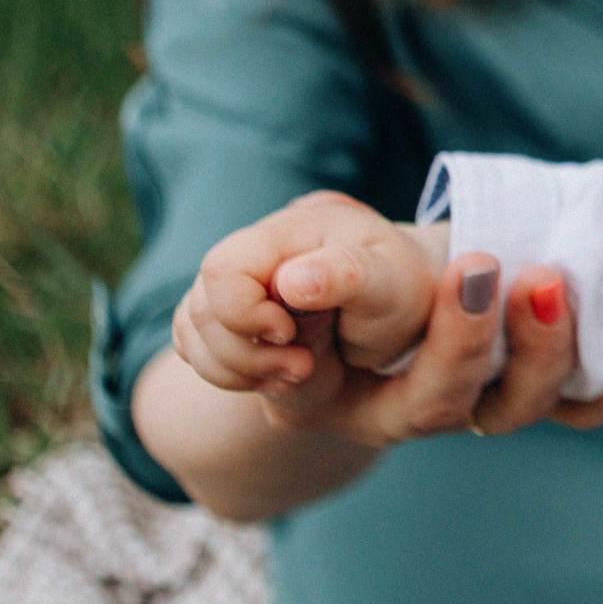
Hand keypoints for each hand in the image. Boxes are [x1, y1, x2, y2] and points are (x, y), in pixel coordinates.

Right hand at [173, 191, 438, 388]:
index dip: (244, 315)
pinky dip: (229, 372)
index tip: (291, 336)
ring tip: (296, 373)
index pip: (223, 270)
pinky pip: (197, 347)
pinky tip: (274, 375)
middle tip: (302, 368)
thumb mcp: (390, 284)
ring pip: (194, 331)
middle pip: (201, 306)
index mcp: (294, 228)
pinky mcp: (230, 310)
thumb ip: (346, 275)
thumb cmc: (402, 291)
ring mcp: (238, 280)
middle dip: (245, 352)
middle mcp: (257, 249)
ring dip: (237, 368)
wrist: (408, 302)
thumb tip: (289, 281)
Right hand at [173, 191, 602, 445]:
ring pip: (514, 404)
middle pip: (442, 400)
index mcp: (327, 392)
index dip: (338, 339)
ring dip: (540, 348)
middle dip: (462, 340)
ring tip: (546, 279)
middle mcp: (406, 407)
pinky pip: (576, 406)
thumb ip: (257, 274)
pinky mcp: (524, 378)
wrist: (352, 285)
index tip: (341, 285)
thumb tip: (301, 282)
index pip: (323, 380)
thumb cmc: (306, 266)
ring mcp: (472, 396)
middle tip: (475, 267)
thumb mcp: (271, 253)